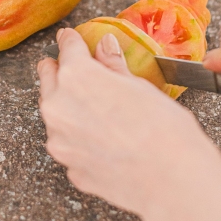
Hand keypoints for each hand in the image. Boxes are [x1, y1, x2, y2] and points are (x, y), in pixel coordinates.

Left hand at [36, 27, 220, 220]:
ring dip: (69, 108)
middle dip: (60, 72)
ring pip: (55, 115)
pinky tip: (104, 140)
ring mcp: (59, 141)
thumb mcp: (142, 87)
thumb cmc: (164, 131)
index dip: (70, 41)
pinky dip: (80, 139)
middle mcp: (58, 107)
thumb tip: (106, 47)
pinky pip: (69, 145)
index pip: (66, 48)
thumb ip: (114, 66)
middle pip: (49, 79)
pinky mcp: (68, 167)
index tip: (70, 39)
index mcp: (76, 77)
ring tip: (98, 110)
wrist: (172, 182)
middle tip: (75, 70)